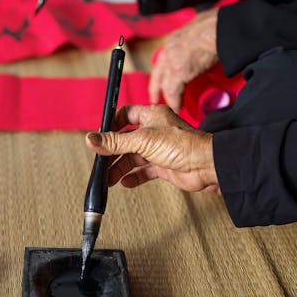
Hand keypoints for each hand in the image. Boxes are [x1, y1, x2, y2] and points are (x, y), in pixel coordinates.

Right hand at [84, 104, 218, 191]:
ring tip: (108, 178)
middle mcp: (155, 131)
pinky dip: (134, 177)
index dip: (112, 124)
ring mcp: (159, 149)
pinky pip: (144, 171)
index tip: (100, 136)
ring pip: (134, 157)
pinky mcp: (164, 165)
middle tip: (100, 162)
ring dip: (120, 167)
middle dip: (113, 152)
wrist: (205, 165)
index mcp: (151, 116)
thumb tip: (91, 139)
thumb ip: (115, 142)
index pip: (126, 114)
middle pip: (126, 140)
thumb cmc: (182, 145)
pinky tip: (125, 182)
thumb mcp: (142, 140)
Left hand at [149, 8, 218, 111]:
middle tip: (154, 98)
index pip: (163, 59)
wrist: (220, 28)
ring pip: (166, 84)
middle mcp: (169, 49)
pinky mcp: (179, 72)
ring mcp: (172, 61)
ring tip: (173, 107)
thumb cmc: (217, 25)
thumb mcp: (200, 28)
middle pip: (159, 73)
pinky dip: (176, 101)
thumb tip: (202, 43)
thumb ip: (196, 39)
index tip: (161, 80)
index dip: (162, 71)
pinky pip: (174, 91)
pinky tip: (178, 108)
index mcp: (174, 39)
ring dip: (169, 97)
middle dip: (156, 87)